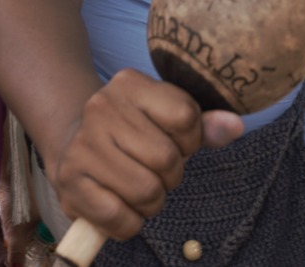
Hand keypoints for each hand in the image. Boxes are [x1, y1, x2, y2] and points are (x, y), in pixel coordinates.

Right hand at [50, 68, 242, 240]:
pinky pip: (119, 217)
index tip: (177, 144)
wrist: (73, 142)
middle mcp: (101, 106)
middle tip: (156, 172)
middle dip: (171, 176)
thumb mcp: (167, 119)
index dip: (191, 140)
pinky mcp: (69, 179)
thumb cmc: (133, 133)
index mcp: (130, 83)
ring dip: (152, 202)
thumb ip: (203, 125)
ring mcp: (82, 143)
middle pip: (166, 158)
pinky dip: (129, 222)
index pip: (185, 116)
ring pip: (146, 191)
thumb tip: (235, 125)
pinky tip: (121, 206)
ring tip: (139, 189)